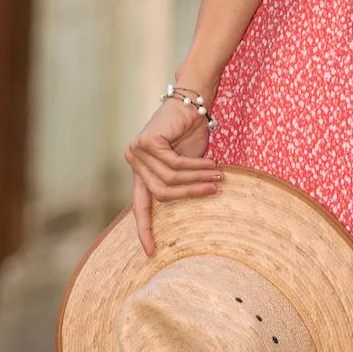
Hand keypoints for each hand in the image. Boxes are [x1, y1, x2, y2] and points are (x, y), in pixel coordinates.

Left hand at [125, 98, 222, 255]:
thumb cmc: (191, 131)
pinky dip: (195, 167)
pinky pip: (174, 165)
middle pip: (161, 193)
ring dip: (197, 180)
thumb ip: (179, 182)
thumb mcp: (185, 164)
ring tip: (218, 177)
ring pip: (169, 180)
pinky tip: (211, 165)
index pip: (140, 205)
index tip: (151, 251)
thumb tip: (187, 211)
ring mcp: (137, 151)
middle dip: (190, 194)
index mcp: (141, 170)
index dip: (145, 228)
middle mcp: (134, 160)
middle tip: (215, 191)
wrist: (193, 100)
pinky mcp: (146, 143)